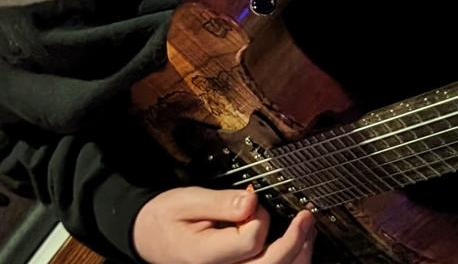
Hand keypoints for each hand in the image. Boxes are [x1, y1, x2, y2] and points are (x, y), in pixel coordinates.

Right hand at [133, 187, 314, 263]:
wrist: (150, 238)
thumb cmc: (167, 219)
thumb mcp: (187, 200)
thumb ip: (220, 202)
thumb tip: (252, 201)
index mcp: (204, 255)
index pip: (249, 242)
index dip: (260, 218)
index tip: (254, 201)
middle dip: (295, 242)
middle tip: (306, 217)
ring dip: (298, 253)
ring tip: (307, 229)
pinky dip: (290, 260)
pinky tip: (298, 244)